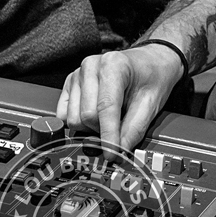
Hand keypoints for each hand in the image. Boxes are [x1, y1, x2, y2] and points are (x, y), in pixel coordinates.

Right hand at [56, 43, 184, 149]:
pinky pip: (63, 114)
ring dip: (90, 128)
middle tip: (119, 129)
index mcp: (113, 65)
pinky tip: (95, 116)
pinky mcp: (70, 83)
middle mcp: (91, 66)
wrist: (148, 62)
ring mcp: (77, 74)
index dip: (108, 136)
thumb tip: (120, 151)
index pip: (105, 107)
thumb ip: (134, 128)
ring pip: (73, 118)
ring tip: (109, 118)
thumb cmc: (151, 76)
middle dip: (103, 131)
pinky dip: (79, 123)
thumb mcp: (151, 102)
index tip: (112, 154)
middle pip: (86, 116)